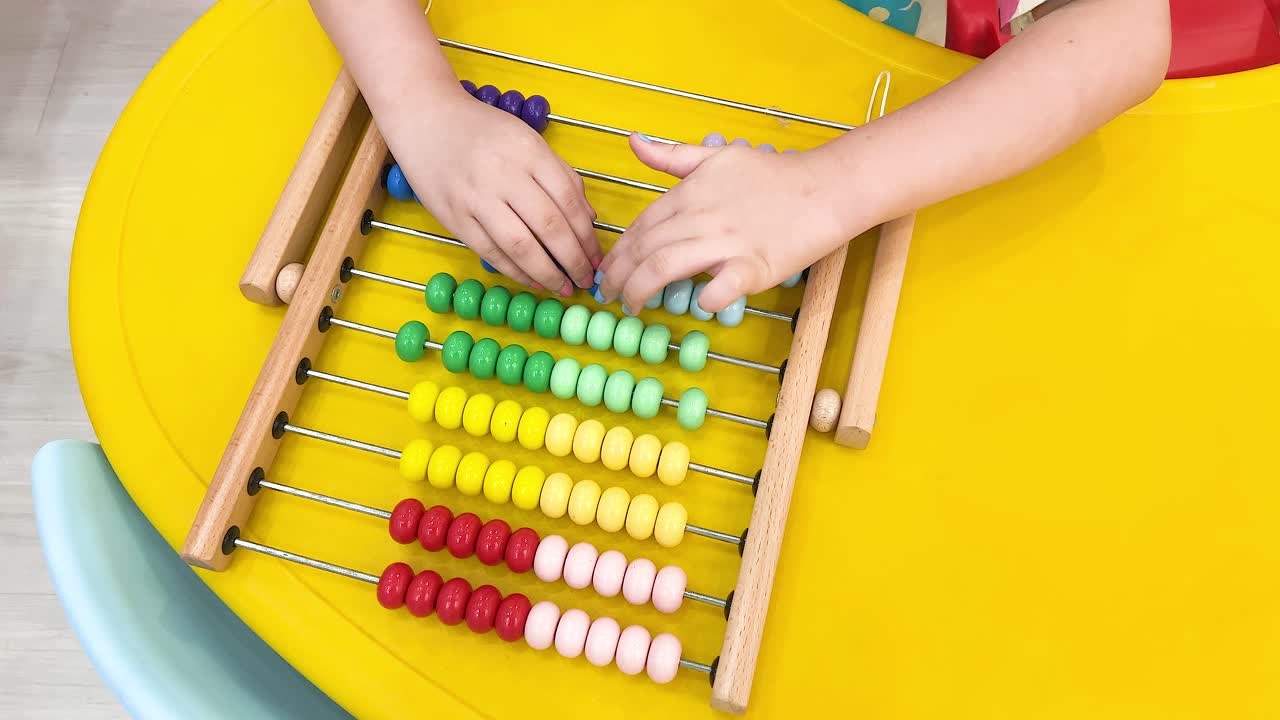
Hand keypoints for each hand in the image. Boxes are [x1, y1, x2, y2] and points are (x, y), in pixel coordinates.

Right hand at [387, 85, 600, 294]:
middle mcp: (503, 174)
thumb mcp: (528, 140)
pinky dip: (515, 272)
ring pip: (521, 246)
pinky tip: (533, 281)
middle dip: (573, 261)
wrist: (425, 119)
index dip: (587, 236)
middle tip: (586, 279)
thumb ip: (561, 176)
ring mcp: (476, 197)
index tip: (597, 257)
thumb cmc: (483, 130)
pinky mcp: (454, 217)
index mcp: (529, 151)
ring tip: (563, 288)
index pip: (568, 201)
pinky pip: (491, 252)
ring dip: (547, 274)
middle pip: (549, 227)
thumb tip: (589, 218)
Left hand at [598, 134, 853, 313]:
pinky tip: (698, 305)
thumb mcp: (717, 156)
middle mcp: (701, 217)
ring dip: (641, 289)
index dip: (618, 252)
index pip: (640, 227)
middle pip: (645, 249)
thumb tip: (634, 142)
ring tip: (632, 306)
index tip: (608, 271)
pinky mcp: (753, 265)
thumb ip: (672, 156)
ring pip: (667, 266)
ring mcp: (726, 242)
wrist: (825, 187)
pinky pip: (721, 286)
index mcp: (690, 194)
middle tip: (610, 295)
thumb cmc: (772, 175)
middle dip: (619, 277)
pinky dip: (706, 298)